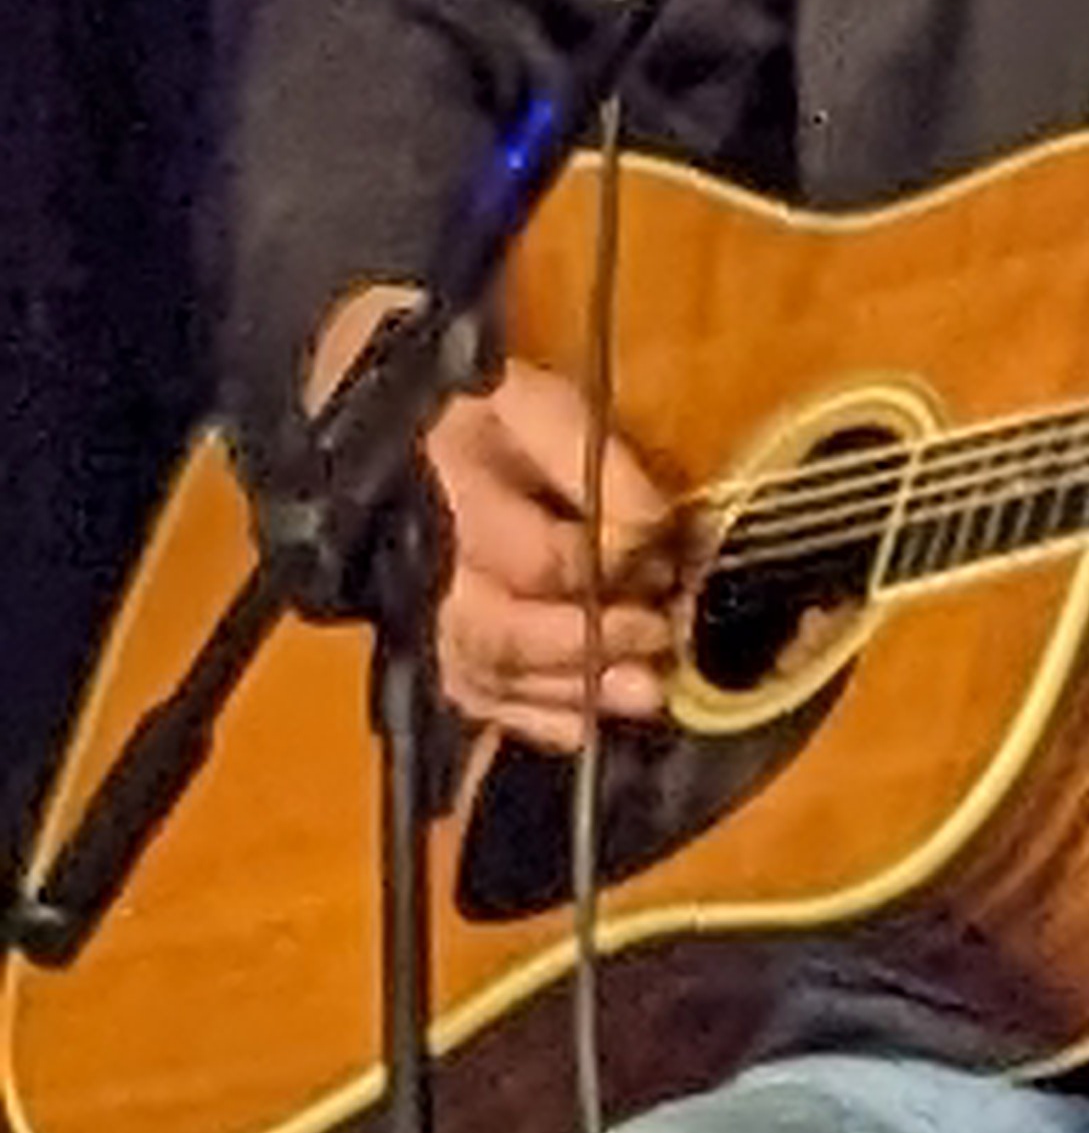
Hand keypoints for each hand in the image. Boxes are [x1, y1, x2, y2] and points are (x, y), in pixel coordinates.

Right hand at [307, 289, 681, 752]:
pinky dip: (531, 721)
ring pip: (490, 679)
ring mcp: (425, 618)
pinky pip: (474, 702)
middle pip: (501, 635)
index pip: (536, 558)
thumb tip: (656, 530)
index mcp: (451, 500)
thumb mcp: (537, 405)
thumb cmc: (472, 410)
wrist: (380, 428)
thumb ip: (596, 463)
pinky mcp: (433, 647)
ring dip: (571, 692)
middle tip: (658, 633)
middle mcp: (430, 573)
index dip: (607, 564)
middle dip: (588, 644)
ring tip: (644, 694)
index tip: (664, 551)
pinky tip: (584, 727)